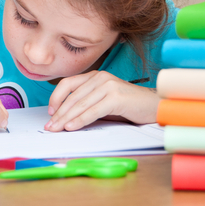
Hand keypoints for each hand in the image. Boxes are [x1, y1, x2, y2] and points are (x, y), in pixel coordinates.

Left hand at [44, 70, 160, 131]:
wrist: (155, 106)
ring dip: (66, 119)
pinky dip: (80, 120)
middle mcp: (100, 77)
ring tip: (56, 129)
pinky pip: (92, 111)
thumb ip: (86, 103)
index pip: (67, 84)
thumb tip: (65, 117)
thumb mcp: (103, 101)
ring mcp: (108, 86)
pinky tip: (72, 127)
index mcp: (95, 76)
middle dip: (58, 114)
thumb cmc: (129, 106)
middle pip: (72, 97)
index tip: (49, 112)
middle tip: (49, 127)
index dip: (56, 98)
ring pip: (80, 104)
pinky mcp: (116, 97)